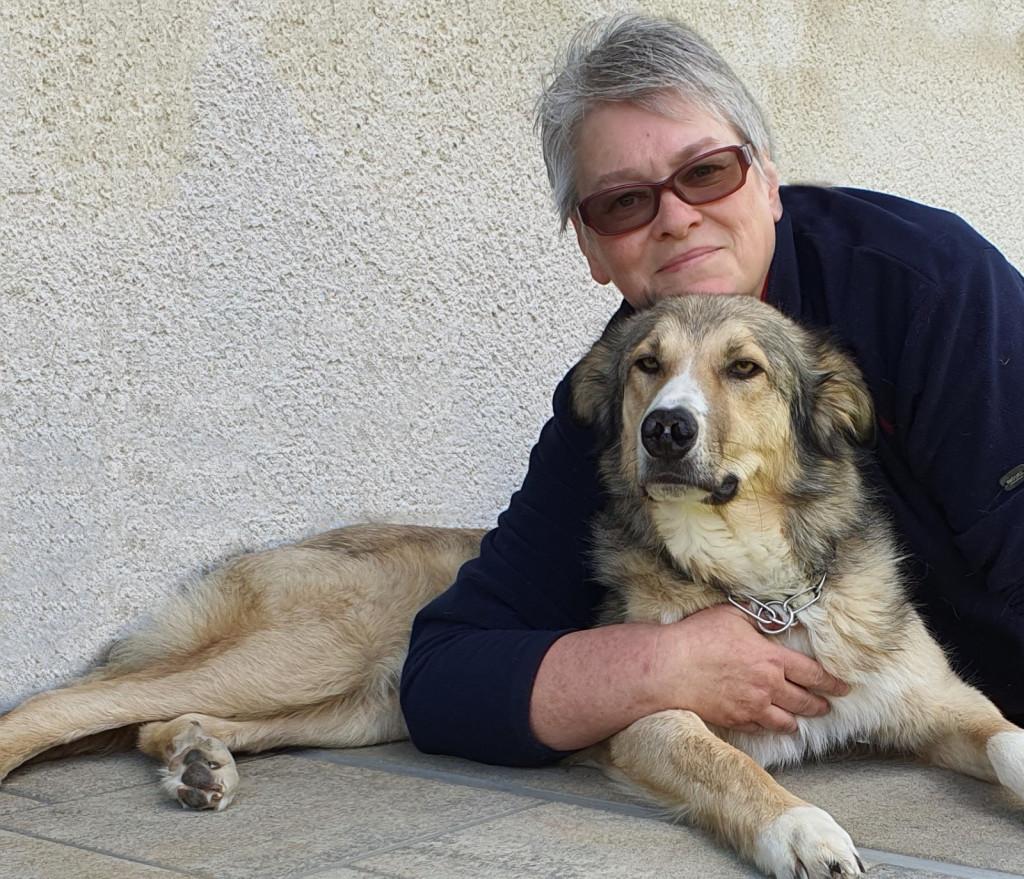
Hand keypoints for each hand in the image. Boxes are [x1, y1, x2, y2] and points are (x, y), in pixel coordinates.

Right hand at [659, 604, 848, 733]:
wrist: (670, 668)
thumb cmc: (698, 637)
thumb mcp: (732, 615)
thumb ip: (759, 617)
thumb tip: (776, 619)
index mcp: (772, 659)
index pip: (814, 674)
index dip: (832, 682)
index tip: (842, 687)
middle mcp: (768, 687)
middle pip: (805, 702)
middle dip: (820, 705)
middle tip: (827, 706)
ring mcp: (752, 707)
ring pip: (786, 722)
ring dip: (797, 721)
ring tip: (799, 720)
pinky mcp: (735, 720)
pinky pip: (761, 729)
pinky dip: (769, 728)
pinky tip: (770, 724)